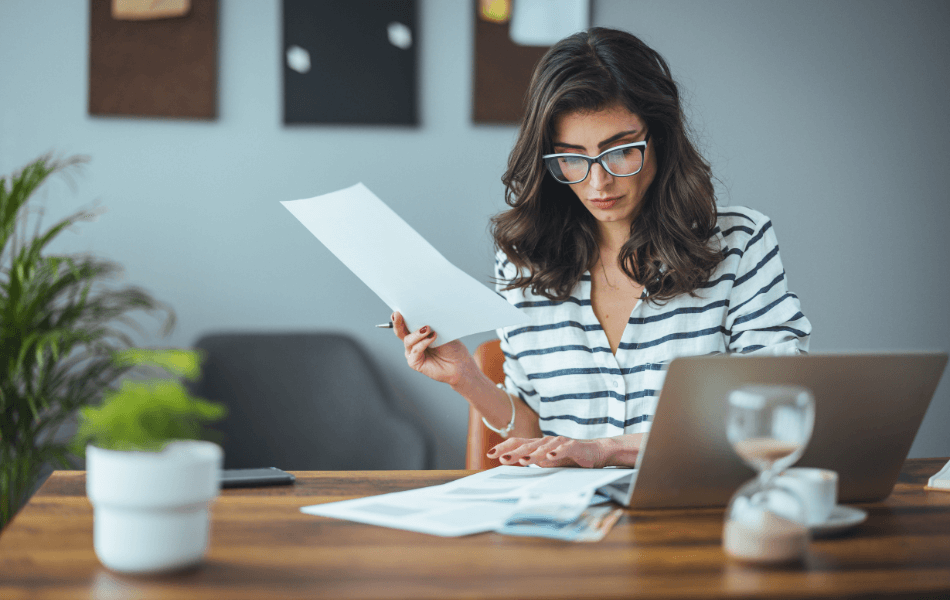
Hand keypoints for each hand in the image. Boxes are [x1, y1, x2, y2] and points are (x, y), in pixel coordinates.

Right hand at [392, 312, 472, 385]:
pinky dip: (423, 343)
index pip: (405, 323)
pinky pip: (415, 351)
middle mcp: (412, 343)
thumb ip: (430, 325)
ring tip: (428, 329)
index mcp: (417, 333)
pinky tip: (431, 338)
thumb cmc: (451, 347)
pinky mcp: (414, 363)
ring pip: (408, 341)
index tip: (398, 310)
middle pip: (400, 332)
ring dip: (418, 333)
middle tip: (398, 314)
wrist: (460, 364)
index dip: (399, 317)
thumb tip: (423, 315)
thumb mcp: (441, 331)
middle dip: (398, 322)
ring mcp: (412, 353)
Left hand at [487, 436, 610, 468]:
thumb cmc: (569, 457)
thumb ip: (534, 461)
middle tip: (501, 458)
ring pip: (543, 447)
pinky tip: (550, 457)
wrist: (595, 452)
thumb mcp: (548, 462)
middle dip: (513, 452)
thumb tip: (517, 463)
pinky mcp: (574, 445)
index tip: (490, 454)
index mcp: (539, 445)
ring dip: (532, 454)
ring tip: (522, 460)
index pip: (518, 444)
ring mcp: (560, 442)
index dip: (504, 448)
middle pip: (527, 445)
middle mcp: (547, 442)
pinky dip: (557, 452)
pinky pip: (564, 448)